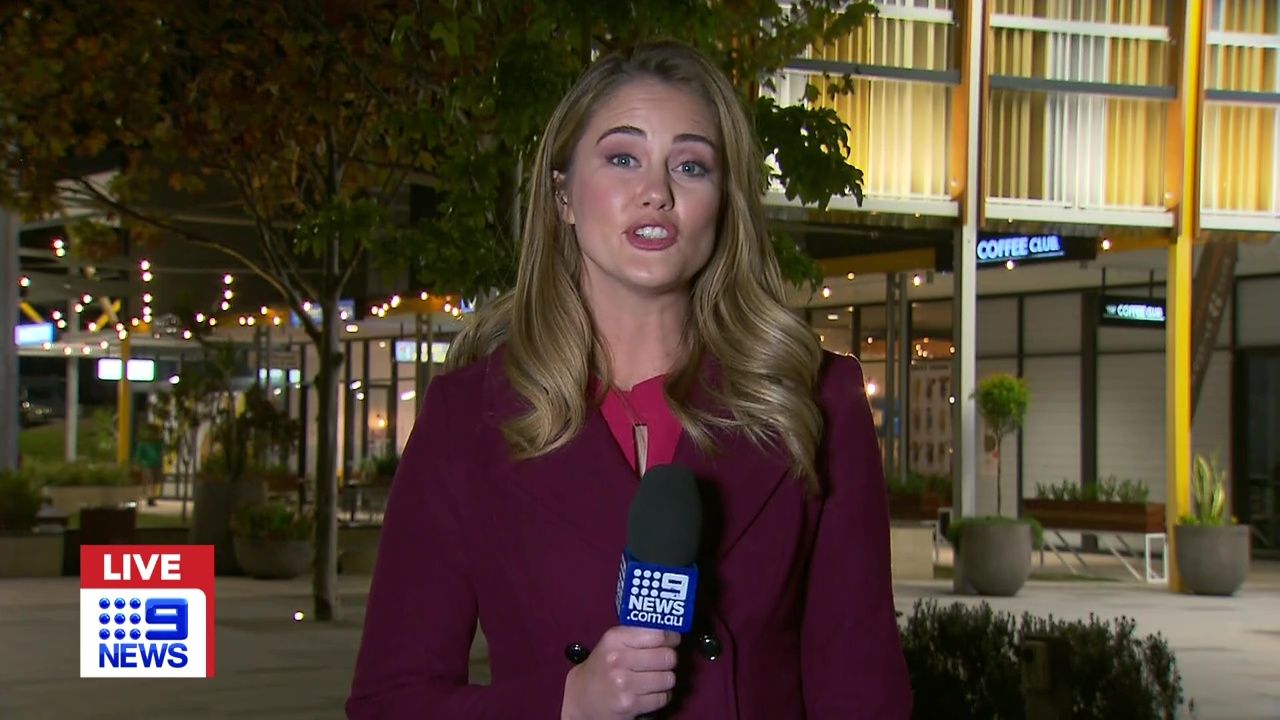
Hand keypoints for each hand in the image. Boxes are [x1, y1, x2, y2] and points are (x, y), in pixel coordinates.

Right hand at [561, 626, 679, 719]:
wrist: (583, 696)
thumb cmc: (604, 665)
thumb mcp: (615, 642)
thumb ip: (640, 633)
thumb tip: (673, 632)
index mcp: (615, 639)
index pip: (658, 634)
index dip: (671, 638)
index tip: (673, 640)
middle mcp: (618, 660)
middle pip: (668, 657)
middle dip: (669, 660)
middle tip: (663, 662)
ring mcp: (624, 683)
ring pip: (668, 678)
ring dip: (665, 680)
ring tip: (653, 678)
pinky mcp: (630, 704)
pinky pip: (663, 697)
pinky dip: (660, 696)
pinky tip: (648, 693)